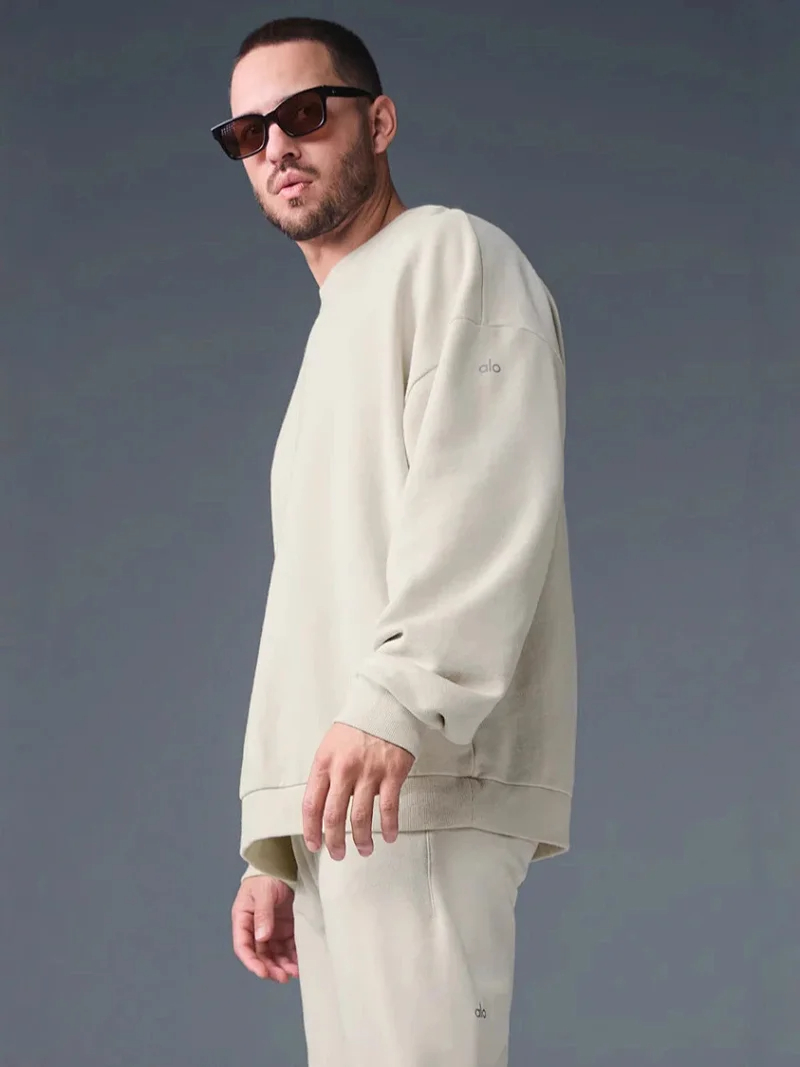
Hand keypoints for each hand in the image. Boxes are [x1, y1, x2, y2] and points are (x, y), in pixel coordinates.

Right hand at [231, 875, 298, 982]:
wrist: (283, 866)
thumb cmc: (267, 878)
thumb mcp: (263, 892)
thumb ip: (263, 913)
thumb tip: (261, 938)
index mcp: (243, 920)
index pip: (243, 946)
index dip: (252, 961)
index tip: (262, 972)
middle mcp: (256, 929)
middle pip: (260, 955)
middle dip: (270, 968)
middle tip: (283, 977)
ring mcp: (271, 931)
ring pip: (274, 955)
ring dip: (282, 966)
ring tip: (294, 972)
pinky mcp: (285, 930)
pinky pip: (288, 948)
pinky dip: (293, 957)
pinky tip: (300, 963)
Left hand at [303, 723, 414, 859]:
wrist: (385, 705)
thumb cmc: (356, 727)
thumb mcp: (330, 746)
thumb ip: (325, 774)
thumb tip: (322, 807)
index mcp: (324, 763)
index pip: (311, 804)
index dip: (311, 829)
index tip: (315, 844)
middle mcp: (344, 770)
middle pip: (334, 816)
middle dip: (334, 841)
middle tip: (338, 854)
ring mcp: (369, 773)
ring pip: (360, 817)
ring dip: (361, 839)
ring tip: (364, 849)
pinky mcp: (392, 774)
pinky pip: (388, 808)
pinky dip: (388, 827)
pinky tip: (388, 836)